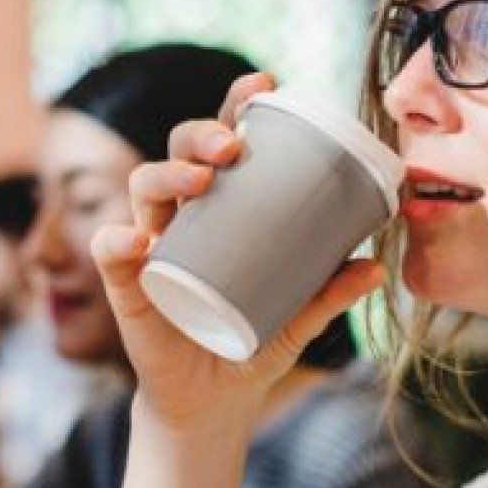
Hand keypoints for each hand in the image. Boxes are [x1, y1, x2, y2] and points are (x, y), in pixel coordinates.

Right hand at [88, 71, 386, 434]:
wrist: (216, 401)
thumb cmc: (254, 342)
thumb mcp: (301, 317)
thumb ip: (331, 292)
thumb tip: (376, 265)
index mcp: (221, 209)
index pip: (222, 143)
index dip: (236, 107)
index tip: (263, 86)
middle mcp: (181, 218)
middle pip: (180, 154)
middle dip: (202, 135)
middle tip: (234, 147)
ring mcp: (150, 247)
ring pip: (144, 189)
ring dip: (168, 175)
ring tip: (201, 183)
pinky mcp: (128, 286)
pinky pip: (111, 254)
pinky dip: (119, 243)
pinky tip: (138, 241)